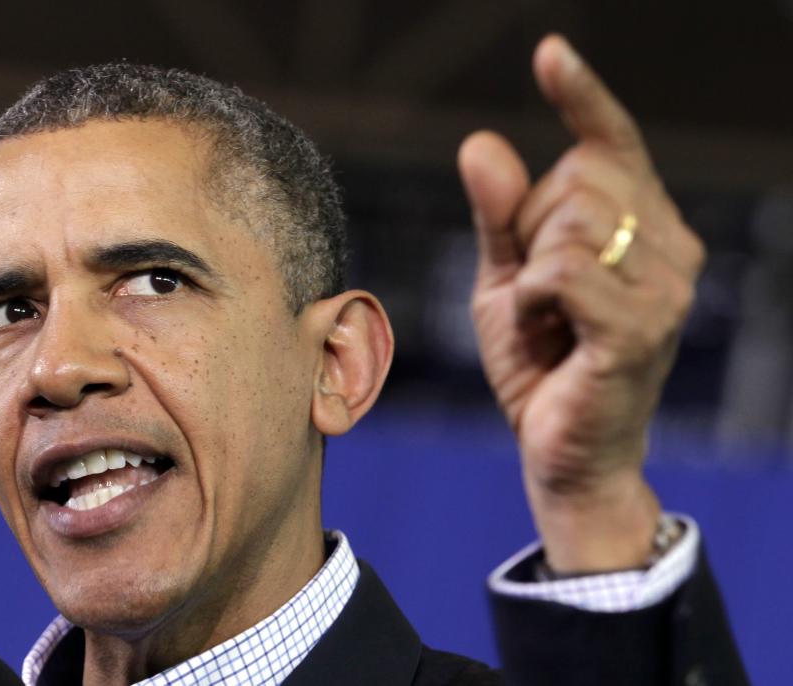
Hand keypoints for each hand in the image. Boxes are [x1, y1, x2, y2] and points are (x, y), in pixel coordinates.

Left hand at [457, 35, 704, 571]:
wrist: (562, 450)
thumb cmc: (540, 363)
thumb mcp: (506, 279)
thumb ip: (499, 217)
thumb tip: (481, 141)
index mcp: (641, 226)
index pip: (613, 144)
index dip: (582, 97)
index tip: (548, 54)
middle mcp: (670, 245)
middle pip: (578, 177)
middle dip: (532, 231)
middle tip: (539, 295)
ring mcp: (666, 286)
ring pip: (571, 221)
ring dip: (530, 273)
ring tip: (548, 322)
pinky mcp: (642, 326)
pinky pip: (562, 270)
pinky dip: (530, 299)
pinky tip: (547, 333)